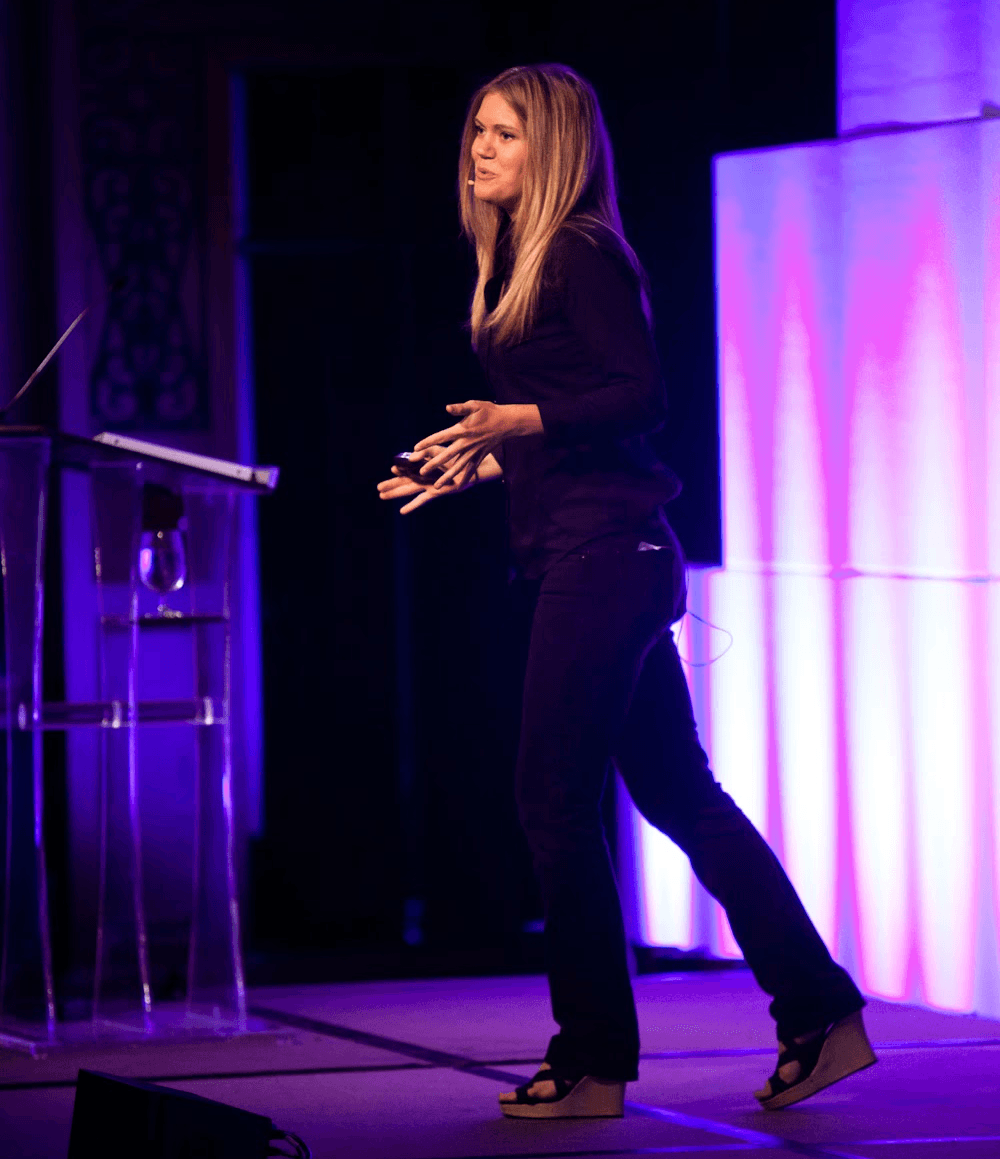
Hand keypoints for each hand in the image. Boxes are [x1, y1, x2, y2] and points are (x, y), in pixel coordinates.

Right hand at [376, 446, 476, 513]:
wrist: (469, 467)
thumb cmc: (454, 457)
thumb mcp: (437, 450)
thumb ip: (424, 452)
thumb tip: (410, 457)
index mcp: (422, 465)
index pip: (406, 468)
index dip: (399, 469)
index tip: (393, 468)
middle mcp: (422, 476)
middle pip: (402, 481)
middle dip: (390, 484)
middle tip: (377, 488)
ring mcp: (427, 485)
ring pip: (407, 490)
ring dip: (395, 493)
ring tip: (381, 496)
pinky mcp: (434, 492)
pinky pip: (420, 500)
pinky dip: (411, 505)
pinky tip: (402, 511)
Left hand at [414, 400, 539, 488]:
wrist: (507, 423)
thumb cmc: (489, 412)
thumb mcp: (474, 405)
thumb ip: (460, 408)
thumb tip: (447, 407)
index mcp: (462, 430)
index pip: (441, 436)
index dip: (428, 442)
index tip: (415, 448)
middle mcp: (467, 443)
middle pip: (447, 455)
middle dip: (434, 464)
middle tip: (421, 472)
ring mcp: (474, 452)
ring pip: (458, 467)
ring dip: (447, 477)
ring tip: (436, 487)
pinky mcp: (479, 457)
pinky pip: (470, 470)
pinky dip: (464, 479)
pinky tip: (457, 488)